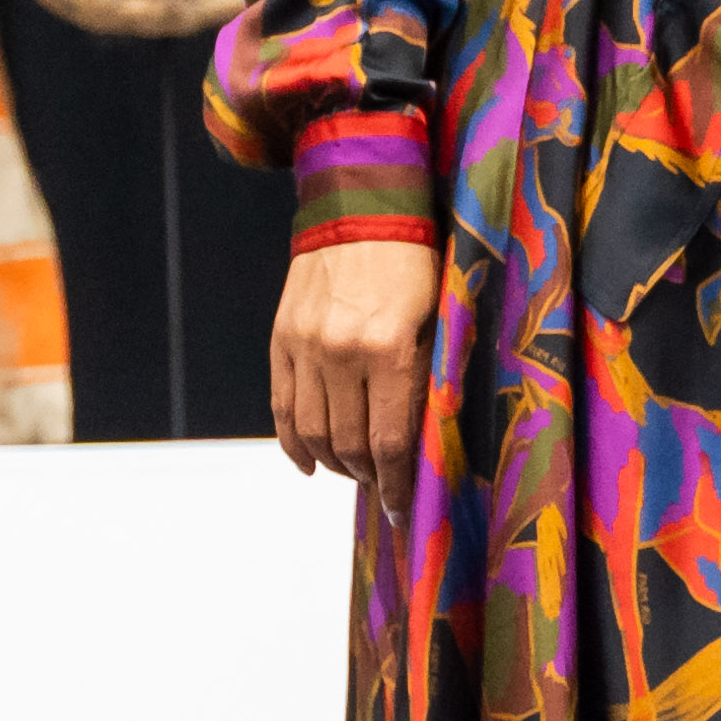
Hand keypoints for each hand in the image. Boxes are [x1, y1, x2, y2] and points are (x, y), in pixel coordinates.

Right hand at [270, 233, 438, 477]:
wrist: (361, 210)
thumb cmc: (417, 264)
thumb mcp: (439, 319)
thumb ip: (430, 378)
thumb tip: (427, 442)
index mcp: (389, 350)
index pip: (389, 441)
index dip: (397, 483)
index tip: (403, 511)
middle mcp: (341, 353)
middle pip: (349, 445)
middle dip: (369, 478)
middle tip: (384, 489)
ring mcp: (305, 347)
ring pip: (313, 433)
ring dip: (335, 464)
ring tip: (355, 474)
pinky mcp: (281, 340)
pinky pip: (283, 407)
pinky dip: (295, 443)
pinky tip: (310, 464)